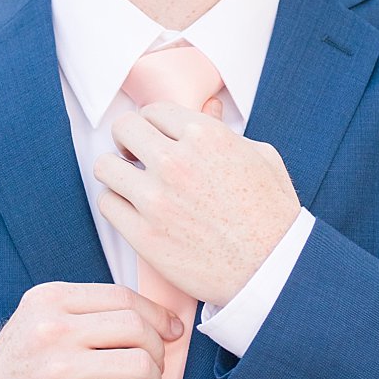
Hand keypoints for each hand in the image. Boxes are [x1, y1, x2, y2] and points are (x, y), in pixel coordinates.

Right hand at [0, 282, 181, 378]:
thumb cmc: (21, 366)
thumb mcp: (37, 321)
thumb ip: (84, 310)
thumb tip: (160, 317)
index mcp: (47, 300)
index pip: (121, 297)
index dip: (156, 314)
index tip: (170, 329)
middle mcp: (52, 329)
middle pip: (136, 327)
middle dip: (158, 347)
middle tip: (153, 363)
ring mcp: (61, 369)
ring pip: (141, 363)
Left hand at [93, 101, 300, 306]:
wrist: (273, 269)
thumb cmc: (272, 215)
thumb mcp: (260, 157)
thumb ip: (225, 131)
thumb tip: (207, 109)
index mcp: (206, 136)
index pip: (153, 110)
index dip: (153, 124)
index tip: (154, 138)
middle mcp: (175, 161)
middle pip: (123, 129)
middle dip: (127, 140)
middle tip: (135, 156)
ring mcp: (155, 199)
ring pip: (105, 166)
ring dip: (117, 173)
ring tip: (132, 185)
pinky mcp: (143, 234)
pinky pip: (107, 204)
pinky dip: (117, 205)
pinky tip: (133, 211)